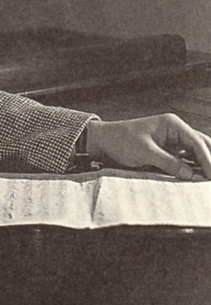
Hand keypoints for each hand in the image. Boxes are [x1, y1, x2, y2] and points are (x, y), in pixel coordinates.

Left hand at [86, 114, 210, 179]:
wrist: (104, 141)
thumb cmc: (121, 140)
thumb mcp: (145, 152)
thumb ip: (169, 162)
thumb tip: (191, 175)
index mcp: (172, 124)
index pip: (197, 141)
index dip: (207, 159)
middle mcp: (176, 131)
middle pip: (202, 145)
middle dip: (209, 160)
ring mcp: (173, 141)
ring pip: (197, 153)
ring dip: (204, 165)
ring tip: (207, 180)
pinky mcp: (168, 151)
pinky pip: (186, 160)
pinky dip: (193, 168)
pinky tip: (198, 179)